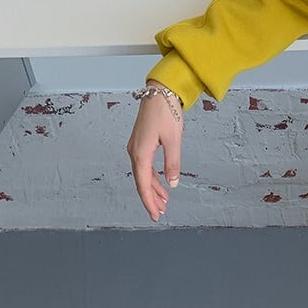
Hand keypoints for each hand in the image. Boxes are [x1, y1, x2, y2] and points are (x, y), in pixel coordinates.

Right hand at [126, 79, 183, 222]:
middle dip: (151, 198)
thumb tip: (172, 184)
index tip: (155, 215)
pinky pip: (144, 165)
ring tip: (163, 201)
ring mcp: (136, 147)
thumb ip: (172, 163)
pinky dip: (152, 176)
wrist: (159, 92)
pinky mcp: (140, 142)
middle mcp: (134, 152)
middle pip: (141, 181)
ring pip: (143, 174)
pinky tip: (160, 181)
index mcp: (140, 153)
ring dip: (152, 188)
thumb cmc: (166, 112)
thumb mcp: (173, 139)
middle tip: (161, 212)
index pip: (143, 184)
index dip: (149, 201)